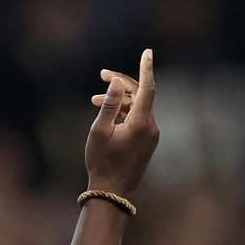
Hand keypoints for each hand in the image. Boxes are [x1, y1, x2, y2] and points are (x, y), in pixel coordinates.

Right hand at [83, 49, 158, 198]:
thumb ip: (110, 104)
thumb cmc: (102, 161)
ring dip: (119, 101)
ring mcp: (151, 136)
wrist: (112, 191)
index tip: (147, 52)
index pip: (148, 88)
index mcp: (141, 123)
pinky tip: (107, 114)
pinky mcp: (147, 142)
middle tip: (101, 75)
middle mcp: (151, 127)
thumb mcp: (99, 130)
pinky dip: (124, 113)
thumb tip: (117, 81)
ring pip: (138, 108)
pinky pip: (138, 119)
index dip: (146, 68)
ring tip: (93, 101)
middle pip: (140, 96)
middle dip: (121, 85)